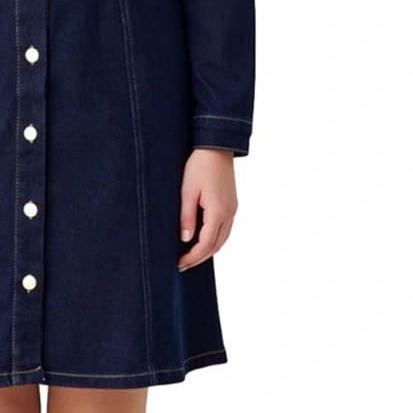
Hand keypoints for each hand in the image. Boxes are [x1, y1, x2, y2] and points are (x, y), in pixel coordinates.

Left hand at [177, 148, 236, 270]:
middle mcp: (229, 213)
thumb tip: (185, 239)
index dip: (192, 257)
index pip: (206, 244)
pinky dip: (214, 239)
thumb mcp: (187, 191)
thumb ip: (186, 216)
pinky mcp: (231, 204)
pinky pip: (225, 229)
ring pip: (222, 239)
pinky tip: (202, 240)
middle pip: (216, 246)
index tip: (179, 263)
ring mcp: (233, 209)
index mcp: (218, 212)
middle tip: (182, 265)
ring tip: (190, 256)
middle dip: (199, 258)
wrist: (216, 147)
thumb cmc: (199, 166)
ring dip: (207, 250)